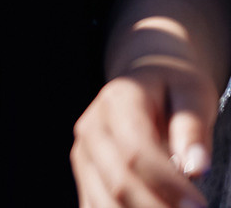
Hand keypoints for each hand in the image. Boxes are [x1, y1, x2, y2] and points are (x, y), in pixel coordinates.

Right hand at [74, 66, 213, 207]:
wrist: (145, 86)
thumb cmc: (173, 91)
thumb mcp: (192, 95)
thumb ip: (192, 128)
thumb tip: (196, 166)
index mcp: (117, 102)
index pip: (135, 150)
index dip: (167, 183)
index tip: (197, 205)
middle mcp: (92, 129)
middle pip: (117, 181)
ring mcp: (84, 155)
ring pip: (103, 202)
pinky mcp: (85, 176)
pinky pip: (95, 207)